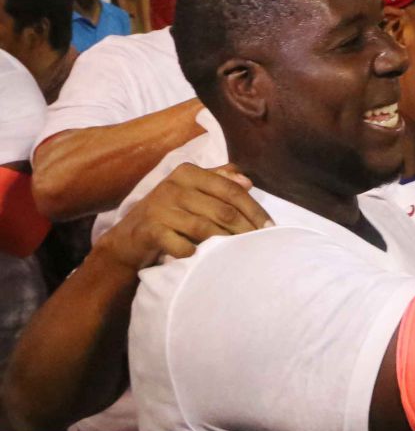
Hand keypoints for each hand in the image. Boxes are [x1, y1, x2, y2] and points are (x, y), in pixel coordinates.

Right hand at [93, 163, 271, 270]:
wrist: (127, 239)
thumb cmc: (169, 213)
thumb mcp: (191, 191)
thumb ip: (219, 181)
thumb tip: (248, 181)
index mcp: (189, 172)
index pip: (232, 190)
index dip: (254, 209)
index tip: (270, 227)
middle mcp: (174, 185)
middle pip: (223, 210)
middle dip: (246, 229)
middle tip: (259, 244)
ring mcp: (160, 207)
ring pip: (206, 227)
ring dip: (225, 243)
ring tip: (238, 254)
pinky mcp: (150, 229)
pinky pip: (181, 244)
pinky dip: (194, 253)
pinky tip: (201, 258)